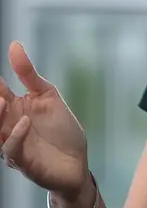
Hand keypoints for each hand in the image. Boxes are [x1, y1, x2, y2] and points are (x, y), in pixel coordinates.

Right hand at [0, 41, 89, 197]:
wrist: (78, 162)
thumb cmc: (62, 130)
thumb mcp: (48, 96)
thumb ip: (28, 74)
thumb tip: (13, 45)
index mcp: (12, 108)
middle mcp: (6, 125)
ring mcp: (12, 143)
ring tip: (2, 101)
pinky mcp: (21, 161)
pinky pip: (10, 149)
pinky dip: (15, 136)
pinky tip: (25, 123)